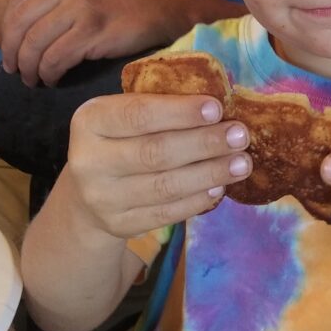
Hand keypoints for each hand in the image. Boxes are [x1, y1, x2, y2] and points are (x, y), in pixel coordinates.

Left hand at [0, 0, 180, 85]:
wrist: (169, 10)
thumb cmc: (130, 4)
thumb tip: (27, 25)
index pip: (18, 4)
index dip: (7, 33)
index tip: (10, 53)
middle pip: (21, 25)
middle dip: (13, 53)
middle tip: (16, 72)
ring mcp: (82, 6)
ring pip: (36, 44)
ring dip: (30, 68)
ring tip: (35, 80)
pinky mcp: (94, 30)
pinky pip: (57, 58)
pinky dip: (50, 73)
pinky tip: (54, 80)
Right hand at [64, 91, 252, 238]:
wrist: (88, 191)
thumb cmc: (121, 139)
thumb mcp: (125, 113)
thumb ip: (161, 105)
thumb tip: (220, 105)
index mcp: (90, 121)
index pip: (138, 114)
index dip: (180, 112)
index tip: (217, 108)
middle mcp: (88, 160)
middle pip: (155, 152)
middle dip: (204, 143)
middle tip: (241, 136)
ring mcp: (101, 198)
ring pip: (165, 186)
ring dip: (209, 174)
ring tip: (241, 163)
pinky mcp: (119, 225)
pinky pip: (165, 214)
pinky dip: (197, 200)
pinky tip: (219, 188)